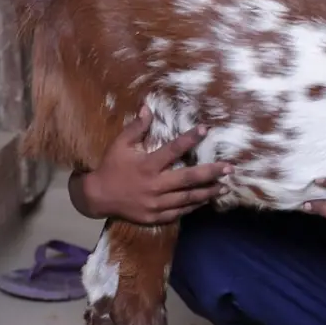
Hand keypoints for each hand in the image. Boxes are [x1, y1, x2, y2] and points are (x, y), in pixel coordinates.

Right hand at [82, 105, 231, 223]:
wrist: (96, 198)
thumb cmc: (111, 167)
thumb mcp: (120, 144)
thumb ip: (136, 127)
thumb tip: (148, 107)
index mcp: (147, 166)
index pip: (172, 150)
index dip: (189, 139)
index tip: (205, 129)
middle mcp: (154, 185)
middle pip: (188, 179)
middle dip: (211, 173)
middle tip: (229, 168)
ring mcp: (155, 204)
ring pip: (187, 198)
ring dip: (207, 192)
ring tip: (224, 186)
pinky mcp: (155, 217)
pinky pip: (179, 212)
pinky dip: (193, 206)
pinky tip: (206, 200)